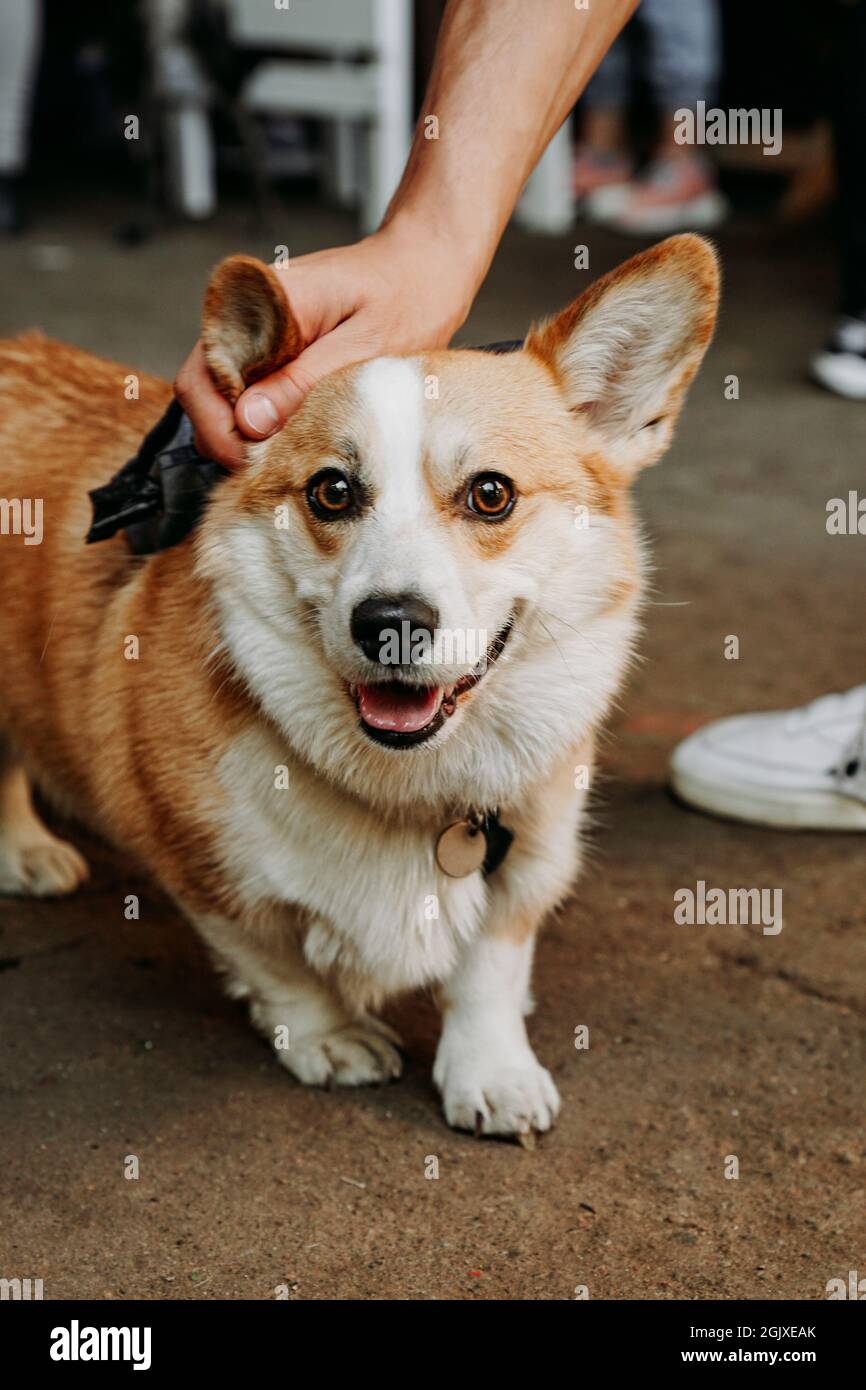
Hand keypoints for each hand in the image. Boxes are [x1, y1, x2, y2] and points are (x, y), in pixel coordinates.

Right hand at [174, 221, 475, 467]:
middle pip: (203, 393)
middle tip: (278, 466)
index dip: (220, 429)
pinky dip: (266, 418)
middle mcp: (244, 314)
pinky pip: (251, 390)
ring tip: (293, 449)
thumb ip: (301, 382)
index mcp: (258, 302)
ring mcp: (254, 331)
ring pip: (223, 398)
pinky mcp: (271, 346)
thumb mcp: (362, 346)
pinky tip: (299, 430)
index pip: (202, 378)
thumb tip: (248, 422)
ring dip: (249, 431)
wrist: (424, 264)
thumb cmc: (404, 295)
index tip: (256, 461)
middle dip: (231, 438)